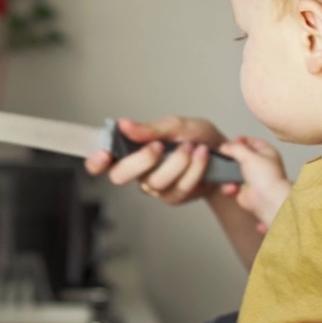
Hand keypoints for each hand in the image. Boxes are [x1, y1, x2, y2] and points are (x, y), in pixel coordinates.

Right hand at [84, 116, 228, 205]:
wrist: (226, 154)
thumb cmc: (197, 137)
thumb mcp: (175, 125)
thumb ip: (149, 128)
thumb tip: (123, 125)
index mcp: (131, 151)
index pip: (101, 162)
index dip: (95, 161)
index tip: (103, 154)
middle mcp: (138, 171)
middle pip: (120, 176)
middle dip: (141, 160)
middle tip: (159, 146)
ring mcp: (155, 187)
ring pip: (155, 181)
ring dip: (178, 161)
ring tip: (192, 146)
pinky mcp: (173, 197)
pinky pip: (178, 188)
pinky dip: (194, 169)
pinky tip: (202, 156)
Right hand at [218, 137, 290, 230]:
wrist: (267, 200)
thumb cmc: (267, 178)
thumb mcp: (249, 155)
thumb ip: (235, 148)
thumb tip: (223, 146)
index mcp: (266, 153)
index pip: (252, 142)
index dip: (241, 140)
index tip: (231, 141)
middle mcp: (259, 165)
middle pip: (240, 156)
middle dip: (231, 158)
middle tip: (225, 156)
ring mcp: (251, 178)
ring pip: (232, 171)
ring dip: (228, 174)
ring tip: (229, 175)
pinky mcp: (243, 189)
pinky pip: (230, 185)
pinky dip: (229, 187)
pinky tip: (233, 187)